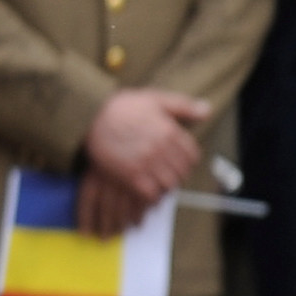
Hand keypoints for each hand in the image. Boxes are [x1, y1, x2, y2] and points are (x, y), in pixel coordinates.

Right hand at [76, 89, 210, 234]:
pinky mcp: (129, 174)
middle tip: (166, 174)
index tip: (178, 162)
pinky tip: (146, 191)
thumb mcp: (154, 99)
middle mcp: (161, 148)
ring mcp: (146, 162)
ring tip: (157, 184)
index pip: (191, 155)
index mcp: (170, 131)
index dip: (187, 161)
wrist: (89, 115)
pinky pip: (150, 193)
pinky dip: (152, 196)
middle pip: (181, 172)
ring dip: (165, 186)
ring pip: (168, 184)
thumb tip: (206, 110)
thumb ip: (182, 106)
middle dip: (176, 175)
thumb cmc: (121, 106)